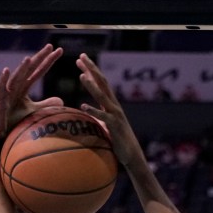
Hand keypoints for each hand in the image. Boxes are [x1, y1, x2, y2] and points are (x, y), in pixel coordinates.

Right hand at [0, 44, 64, 143]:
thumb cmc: (13, 118)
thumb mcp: (33, 111)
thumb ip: (46, 104)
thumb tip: (61, 101)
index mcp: (24, 86)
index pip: (39, 71)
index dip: (48, 61)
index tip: (59, 51)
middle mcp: (16, 86)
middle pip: (29, 69)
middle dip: (39, 57)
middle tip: (50, 46)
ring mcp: (7, 92)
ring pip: (16, 77)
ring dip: (22, 68)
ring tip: (29, 59)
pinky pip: (0, 89)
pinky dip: (3, 80)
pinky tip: (6, 70)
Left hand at [75, 53, 141, 167]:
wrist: (132, 155)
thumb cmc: (118, 141)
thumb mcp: (106, 125)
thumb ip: (99, 117)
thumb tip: (87, 115)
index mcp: (111, 104)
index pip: (100, 82)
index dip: (91, 70)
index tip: (80, 60)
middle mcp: (114, 106)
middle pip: (102, 83)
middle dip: (92, 69)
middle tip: (81, 56)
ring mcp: (115, 115)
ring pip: (102, 96)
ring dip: (91, 85)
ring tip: (81, 76)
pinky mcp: (114, 126)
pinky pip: (102, 117)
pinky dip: (93, 111)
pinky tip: (83, 106)